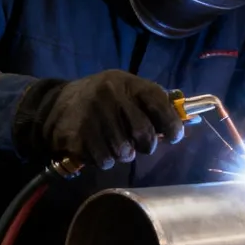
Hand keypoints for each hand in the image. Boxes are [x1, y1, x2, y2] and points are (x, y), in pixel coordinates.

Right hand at [41, 71, 183, 169]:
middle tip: (140, 145)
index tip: (174, 136)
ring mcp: (92, 115)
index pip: (160, 103)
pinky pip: (104, 161)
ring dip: (122, 154)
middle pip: (144, 134)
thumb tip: (188, 120)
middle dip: (146, 145)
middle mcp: (110, 95)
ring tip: (113, 143)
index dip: (172, 124)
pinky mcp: (77, 136)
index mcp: (128, 83)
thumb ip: (153, 104)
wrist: (56, 104)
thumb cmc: (102, 99)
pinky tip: (96, 147)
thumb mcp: (126, 90)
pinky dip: (104, 160)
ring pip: (124, 152)